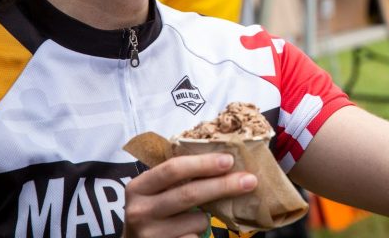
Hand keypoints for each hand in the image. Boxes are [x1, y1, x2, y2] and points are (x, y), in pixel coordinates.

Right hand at [123, 152, 257, 237]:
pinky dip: (200, 235)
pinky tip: (189, 233)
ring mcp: (150, 235)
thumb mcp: (156, 192)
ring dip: (208, 218)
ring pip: (198, 221)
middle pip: (190, 194)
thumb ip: (179, 177)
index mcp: (138, 187)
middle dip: (223, 185)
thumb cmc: (153, 213)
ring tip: (195, 219)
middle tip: (249, 180)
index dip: (203, 163)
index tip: (229, 159)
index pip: (173, 169)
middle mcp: (140, 211)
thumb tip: (225, 162)